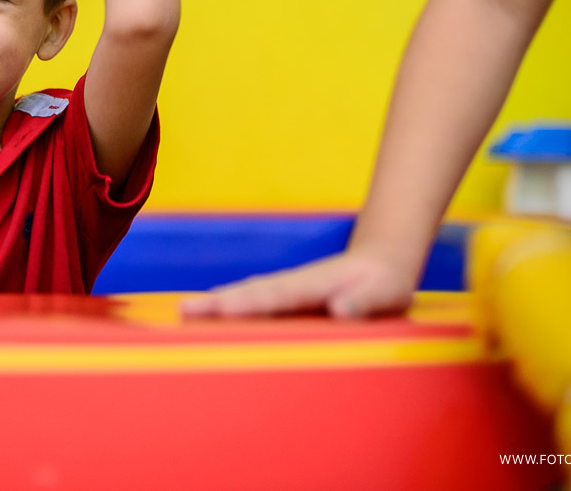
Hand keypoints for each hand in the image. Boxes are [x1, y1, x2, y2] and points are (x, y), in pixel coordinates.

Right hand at [179, 249, 415, 318]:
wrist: (384, 259)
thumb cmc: (386, 282)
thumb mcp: (386, 293)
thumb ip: (364, 302)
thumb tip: (338, 309)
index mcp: (315, 285)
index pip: (275, 296)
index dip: (246, 303)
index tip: (219, 308)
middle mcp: (295, 283)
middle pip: (251, 293)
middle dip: (217, 302)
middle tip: (184, 311)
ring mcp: (290, 288)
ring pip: (249, 294)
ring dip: (219, 302)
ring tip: (187, 311)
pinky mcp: (290, 296)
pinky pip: (256, 300)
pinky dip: (233, 303)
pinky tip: (215, 310)